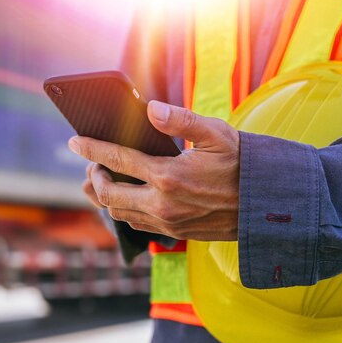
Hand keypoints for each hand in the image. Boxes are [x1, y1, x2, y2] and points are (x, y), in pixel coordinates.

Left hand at [70, 100, 239, 240]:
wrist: (267, 205)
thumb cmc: (243, 164)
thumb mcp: (217, 134)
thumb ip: (181, 120)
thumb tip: (150, 109)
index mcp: (169, 175)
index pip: (117, 160)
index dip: (91, 149)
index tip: (74, 142)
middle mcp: (163, 203)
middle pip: (108, 194)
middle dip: (93, 177)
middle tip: (93, 165)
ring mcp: (167, 222)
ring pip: (118, 214)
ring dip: (104, 197)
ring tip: (102, 180)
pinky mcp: (174, 233)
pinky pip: (136, 224)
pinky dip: (123, 210)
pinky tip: (126, 198)